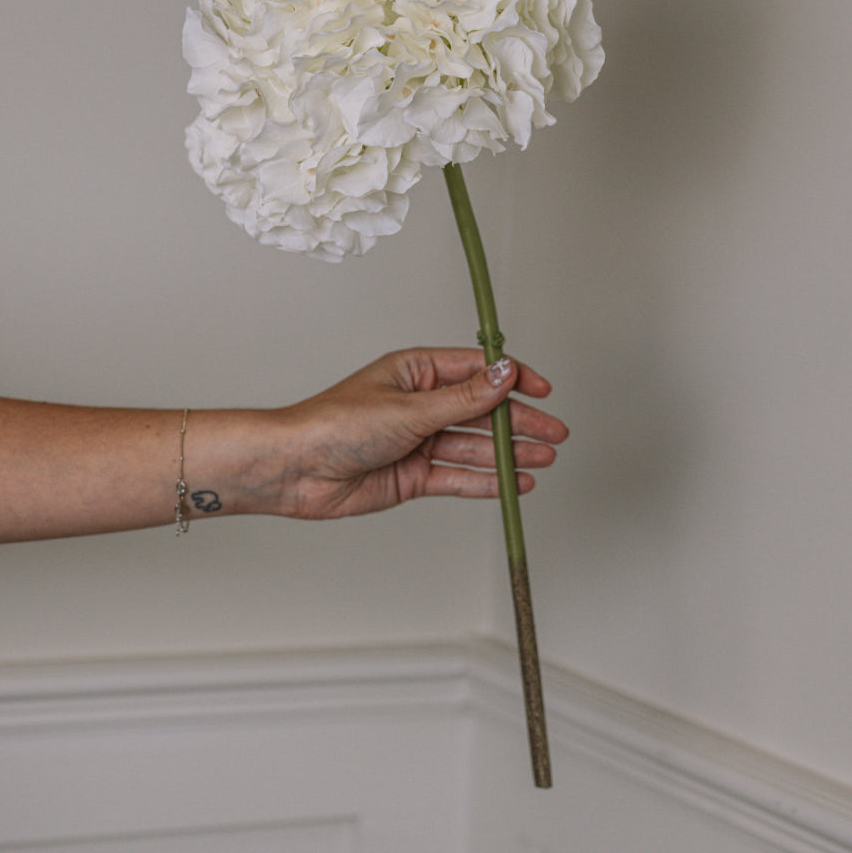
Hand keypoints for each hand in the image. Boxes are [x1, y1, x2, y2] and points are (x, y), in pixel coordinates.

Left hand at [276, 347, 568, 518]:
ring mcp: (417, 441)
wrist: (297, 469)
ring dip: (510, 453)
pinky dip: (488, 480)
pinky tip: (515, 481)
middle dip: (520, 421)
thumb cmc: (335, 424)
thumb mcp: (409, 408)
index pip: (475, 371)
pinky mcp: (413, 475)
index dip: (511, 379)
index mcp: (415, 372)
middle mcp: (419, 404)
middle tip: (555, 432)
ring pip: (474, 446)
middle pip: (481, 411)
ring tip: (545, 458)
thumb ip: (463, 399)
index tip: (541, 389)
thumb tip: (504, 376)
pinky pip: (458, 476)